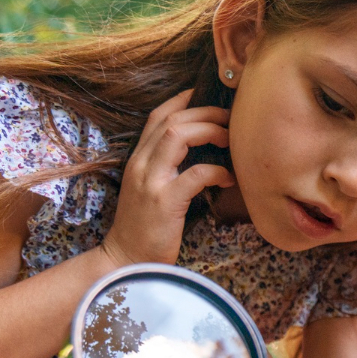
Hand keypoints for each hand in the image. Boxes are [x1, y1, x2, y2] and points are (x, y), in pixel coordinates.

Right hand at [102, 89, 233, 267]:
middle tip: (230, 118)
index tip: (208, 95)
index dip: (183, 101)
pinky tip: (228, 179)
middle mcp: (141, 164)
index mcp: (139, 160)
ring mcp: (150, 182)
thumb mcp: (153, 191)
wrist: (126, 262)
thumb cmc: (147, 228)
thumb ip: (169, 169)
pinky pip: (195, 174)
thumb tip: (204, 152)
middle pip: (171, 120)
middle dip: (204, 112)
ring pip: (178, 137)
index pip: (158, 117)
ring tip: (230, 139)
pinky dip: (217, 171)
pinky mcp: (164, 202)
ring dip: (209, 131)